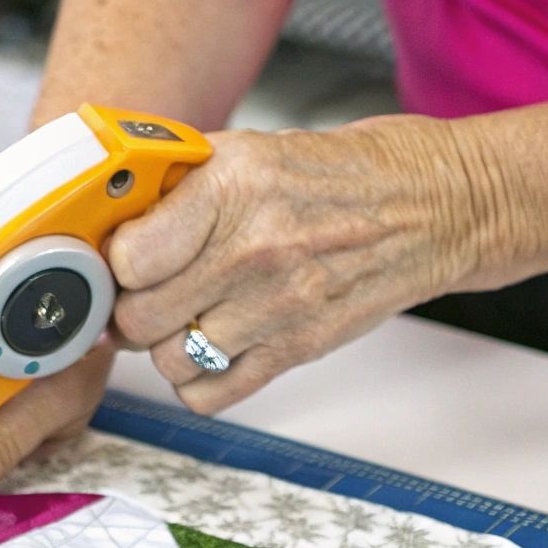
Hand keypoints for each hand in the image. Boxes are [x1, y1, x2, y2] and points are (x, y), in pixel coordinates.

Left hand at [108, 118, 502, 412]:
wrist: (434, 206)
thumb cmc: (341, 177)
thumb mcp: (253, 153)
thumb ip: (182, 189)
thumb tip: (112, 230)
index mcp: (234, 187)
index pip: (129, 256)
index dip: (115, 263)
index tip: (123, 259)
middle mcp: (253, 249)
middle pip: (140, 317)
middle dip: (133, 308)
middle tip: (151, 292)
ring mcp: (278, 306)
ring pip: (168, 361)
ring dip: (166, 346)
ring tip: (188, 317)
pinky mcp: (297, 349)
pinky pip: (210, 394)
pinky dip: (198, 382)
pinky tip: (213, 350)